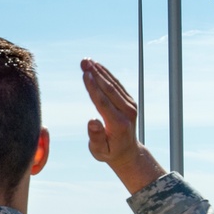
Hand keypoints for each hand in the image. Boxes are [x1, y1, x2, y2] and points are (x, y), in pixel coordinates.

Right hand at [81, 58, 164, 193]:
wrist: (127, 152)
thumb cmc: (109, 152)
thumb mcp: (99, 151)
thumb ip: (96, 137)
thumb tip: (91, 121)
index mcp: (119, 124)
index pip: (103, 102)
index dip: (93, 87)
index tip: (85, 74)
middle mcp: (127, 112)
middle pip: (109, 89)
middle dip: (96, 74)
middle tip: (83, 62)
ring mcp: (130, 105)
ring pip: (113, 85)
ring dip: (100, 71)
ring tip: (87, 61)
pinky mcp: (129, 102)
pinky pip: (117, 86)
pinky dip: (107, 75)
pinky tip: (97, 67)